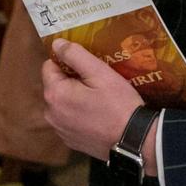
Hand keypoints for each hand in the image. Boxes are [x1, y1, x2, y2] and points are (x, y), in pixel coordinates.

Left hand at [42, 38, 156, 174]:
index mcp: (54, 94)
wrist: (136, 142)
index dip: (68, 63)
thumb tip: (56, 43)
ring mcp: (59, 130)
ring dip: (74, 98)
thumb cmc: (118, 104)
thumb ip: (75, 55)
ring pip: (62, 103)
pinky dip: (78, 115)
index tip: (87, 68)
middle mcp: (50, 113)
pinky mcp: (70, 141)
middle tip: (96, 84)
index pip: (49, 66)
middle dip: (71, 81)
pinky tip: (97, 116)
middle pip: (55, 86)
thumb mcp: (100, 74)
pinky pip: (69, 120)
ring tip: (98, 100)